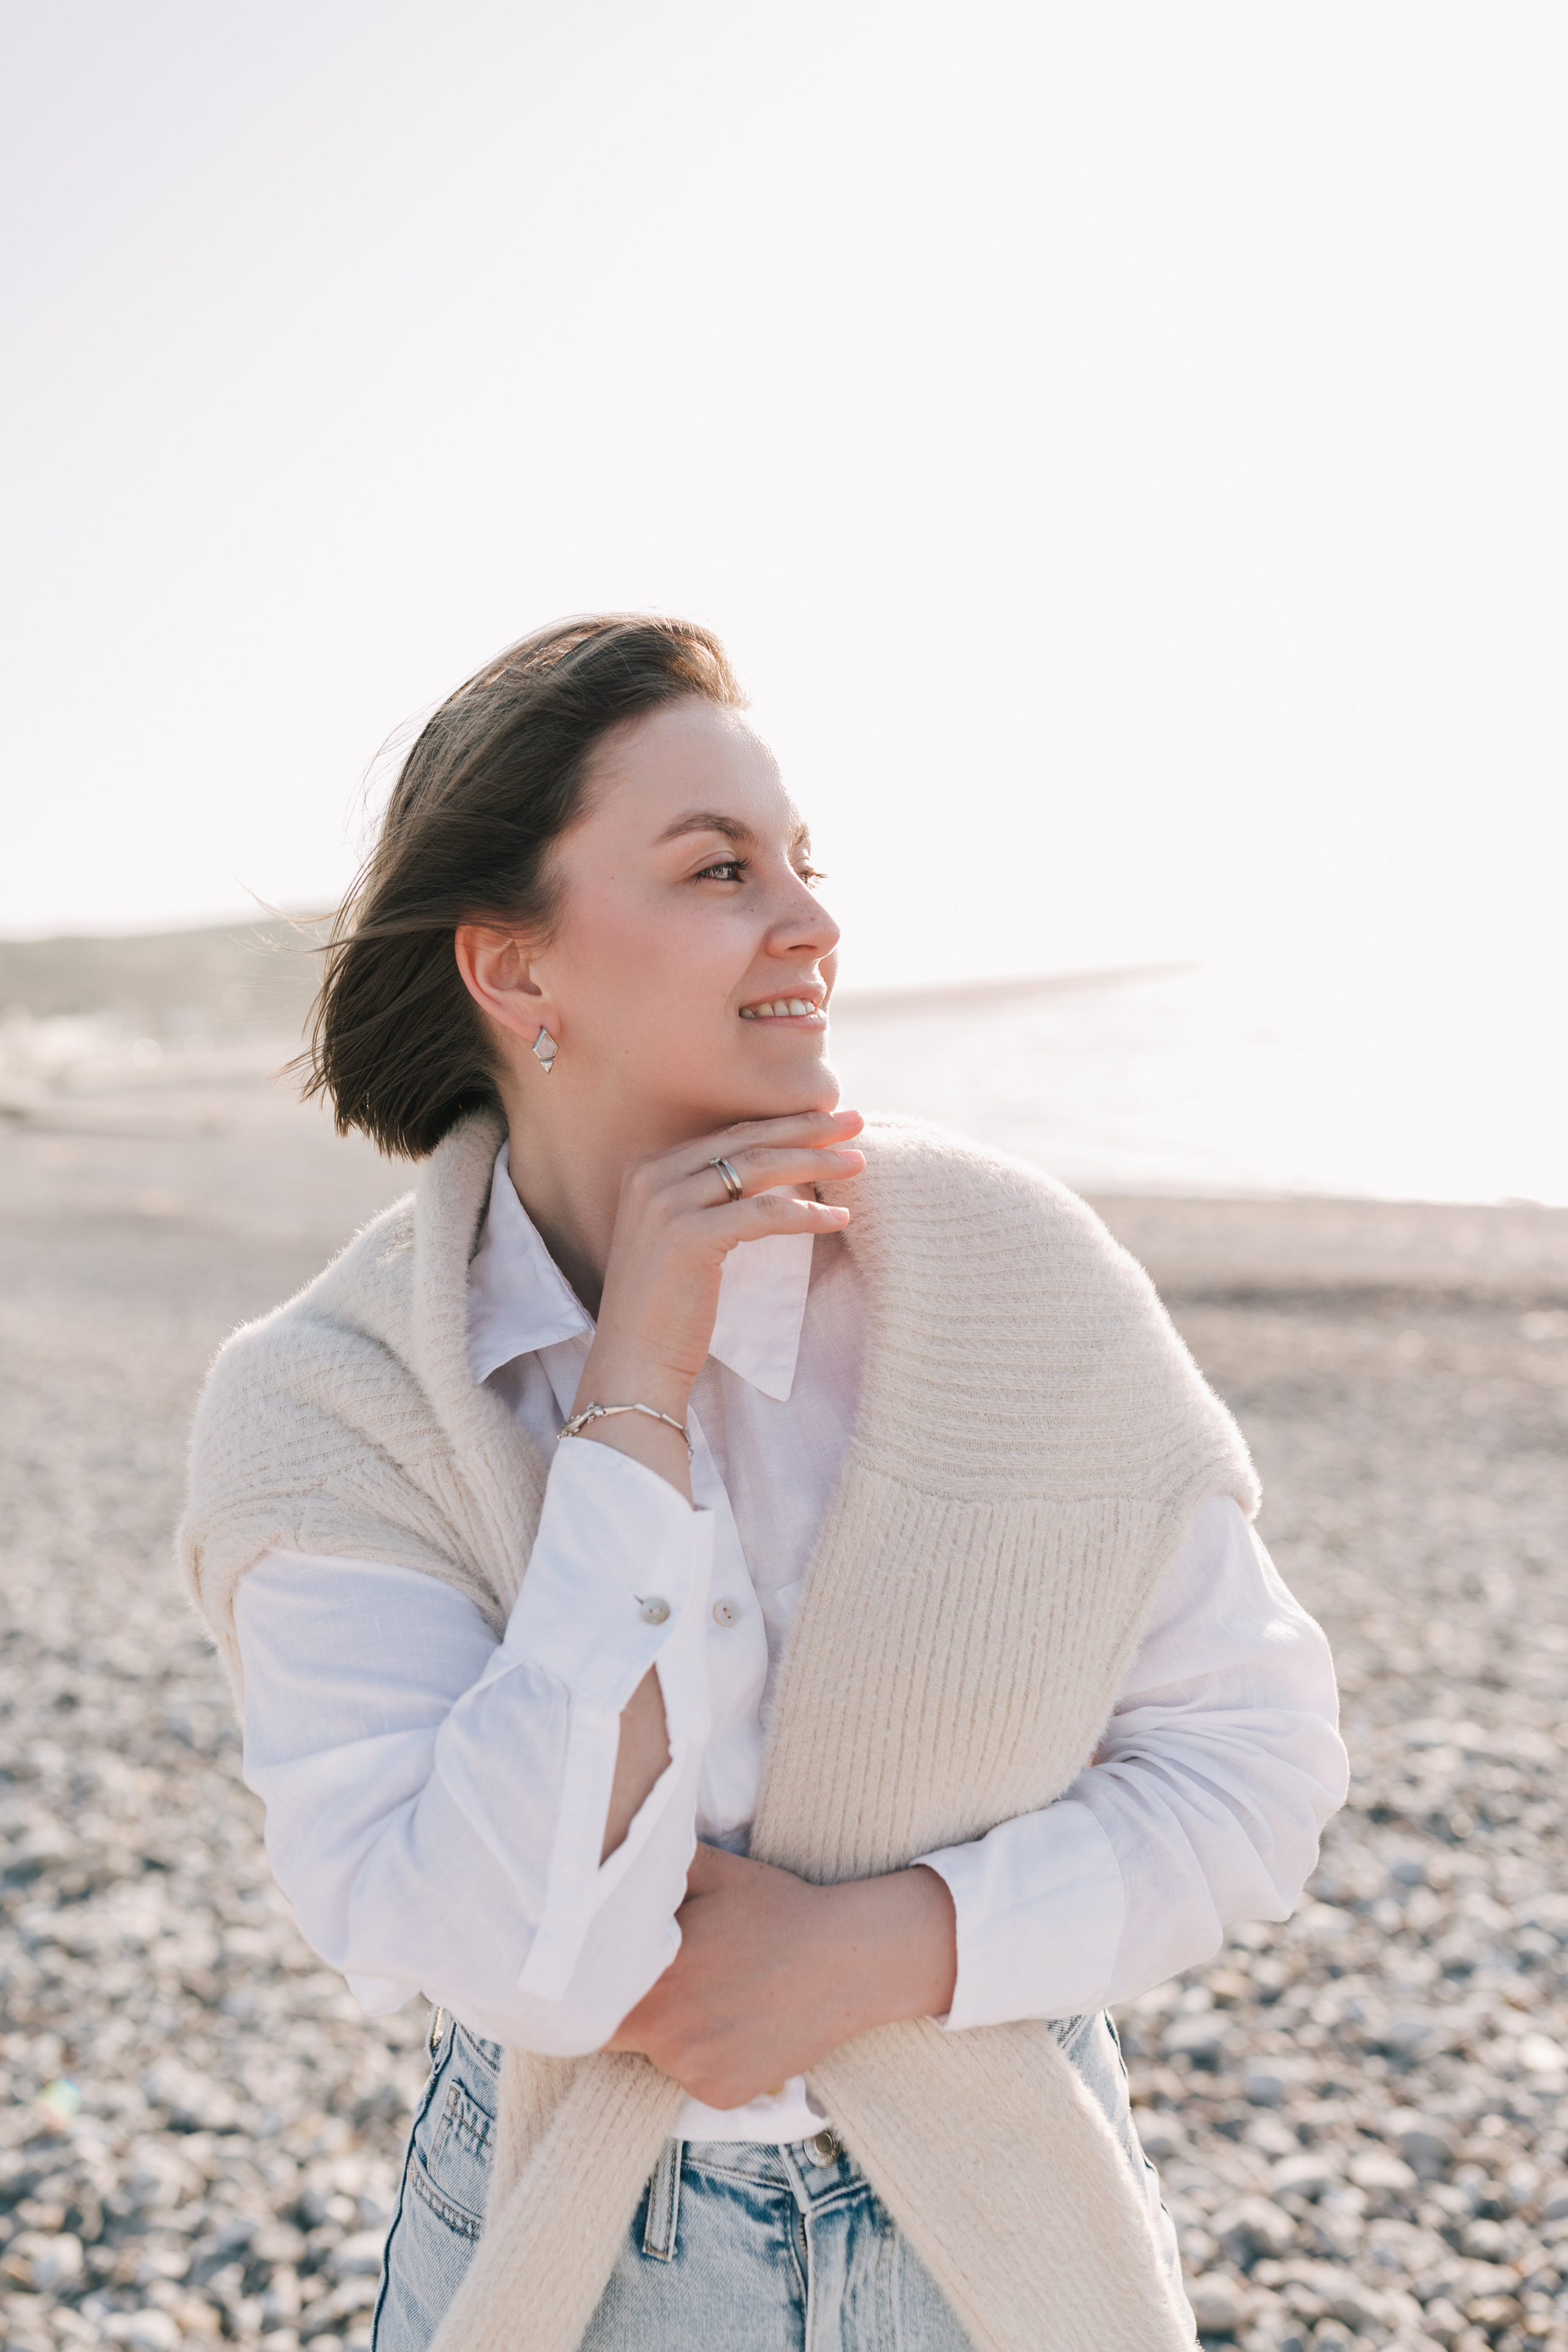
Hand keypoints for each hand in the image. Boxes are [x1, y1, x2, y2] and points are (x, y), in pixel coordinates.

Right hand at [571, 1109, 864, 1492]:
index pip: (730, 1134)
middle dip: (808, 1128)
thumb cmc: (667, 1306)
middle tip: (856, 1123)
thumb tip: (776, 1172)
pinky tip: (838, 1217)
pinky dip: (806, 1214)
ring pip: (758, 1168)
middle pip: (747, 1140)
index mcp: (649, 1169)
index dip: (784, 1124)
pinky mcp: (689, 1237)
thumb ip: (712, 1198)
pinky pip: (763, 1214)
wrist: (636, 1360)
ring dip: (815, 1162)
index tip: (830, 1120)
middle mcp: (652, 1176)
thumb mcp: (683, 1235)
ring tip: (858, 1163)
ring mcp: (667, 1204)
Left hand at [604, 1842, 957, 2110]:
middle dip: (627, 2008)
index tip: (602, 1967)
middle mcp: (664, 2033)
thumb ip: (651, 1863)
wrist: (849, 1961)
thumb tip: (607, 1845)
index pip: (587, 1994)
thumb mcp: (710, 1870)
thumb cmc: (778, 1909)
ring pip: (658, 2054)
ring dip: (672, 2032)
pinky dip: (707, 2057)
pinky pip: (694, 2079)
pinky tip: (740, 2022)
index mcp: (652, 1976)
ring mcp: (694, 2070)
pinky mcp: (722, 2095)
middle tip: (670, 1977)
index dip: (590, 1981)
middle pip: (616, 2031)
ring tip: (717, 1993)